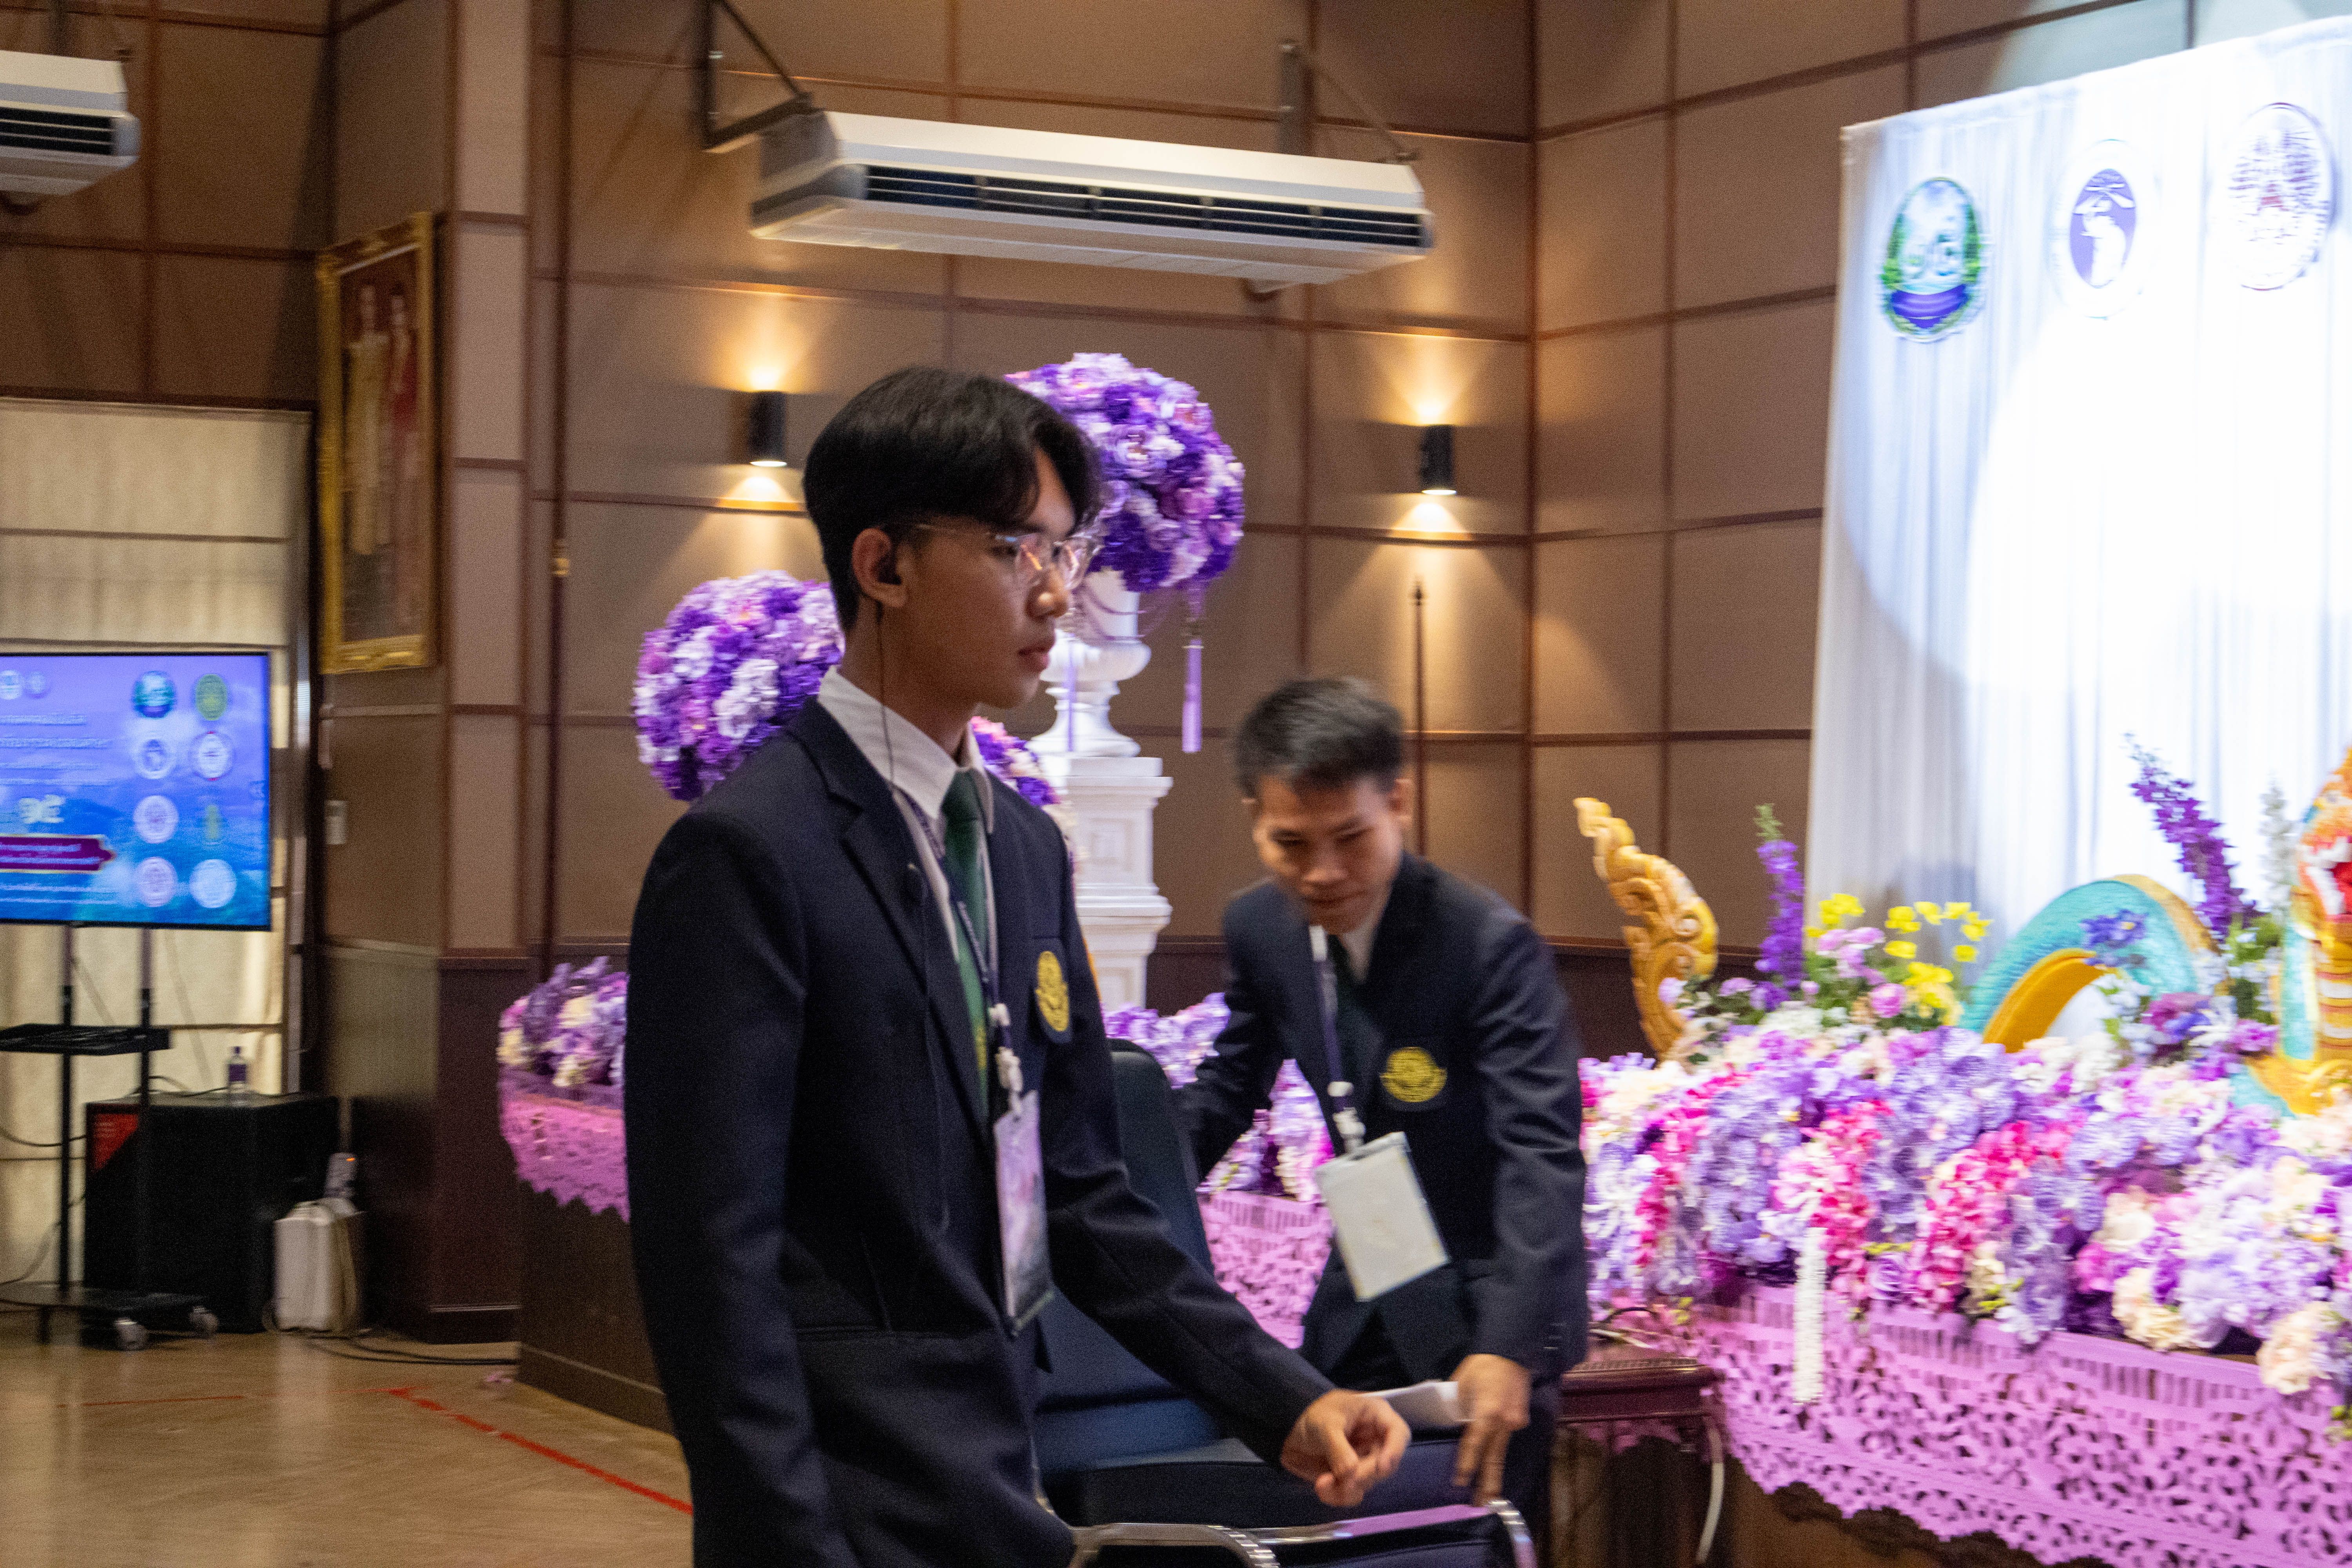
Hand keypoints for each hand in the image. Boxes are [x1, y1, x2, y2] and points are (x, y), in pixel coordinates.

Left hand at [1280, 1389, 1408, 1507]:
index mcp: (1375, 1416)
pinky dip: (1339, 1495)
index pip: (1399, 1433)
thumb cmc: (1312, 1416)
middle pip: (1385, 1465)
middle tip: (1344, 1479)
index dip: (1395, 1451)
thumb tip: (1351, 1473)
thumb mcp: (1324, 1425)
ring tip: (1322, 1484)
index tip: (1381, 1467)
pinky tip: (1322, 1489)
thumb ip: (1338, 1448)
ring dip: (1347, 1488)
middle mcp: (1376, 1440)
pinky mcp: (1352, 1477)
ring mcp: (1365, 1460)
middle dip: (1364, 1475)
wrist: (1288, 1432)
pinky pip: (1354, 1493)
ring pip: (1369, 1483)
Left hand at [1449, 1353, 1531, 1503]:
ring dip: (1495, 1472)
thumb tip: (1455, 1425)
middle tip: (1481, 1504)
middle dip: (1488, 1483)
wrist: (1511, 1351)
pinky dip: (1499, 1448)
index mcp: (1487, 1413)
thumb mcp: (1461, 1385)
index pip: (1474, 1446)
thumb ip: (1458, 1409)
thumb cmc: (1482, 1365)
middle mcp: (1504, 1422)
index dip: (1466, 1465)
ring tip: (1491, 1494)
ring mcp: (1516, 1421)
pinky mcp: (1521, 1418)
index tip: (1460, 1483)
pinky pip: (1506, 1436)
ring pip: (1502, 1450)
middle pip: (1494, 1458)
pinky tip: (1493, 1460)